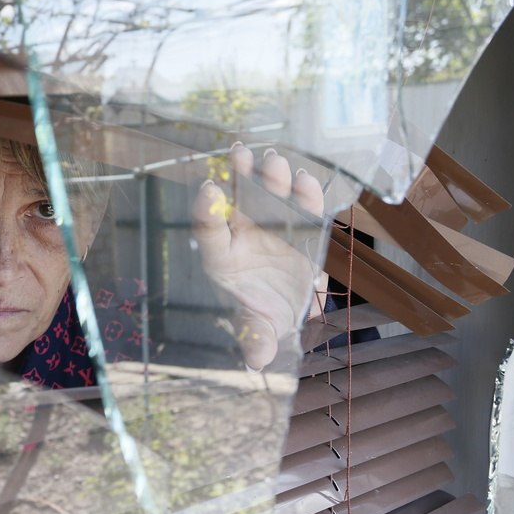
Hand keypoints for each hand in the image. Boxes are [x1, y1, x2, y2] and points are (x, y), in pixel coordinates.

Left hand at [193, 143, 323, 370]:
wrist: (290, 309)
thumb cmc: (263, 316)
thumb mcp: (258, 330)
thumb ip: (257, 340)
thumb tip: (256, 361)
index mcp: (223, 259)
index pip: (208, 230)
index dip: (207, 211)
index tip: (208, 189)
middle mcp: (243, 236)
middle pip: (237, 201)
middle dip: (238, 177)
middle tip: (238, 152)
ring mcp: (271, 227)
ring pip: (269, 196)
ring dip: (271, 178)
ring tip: (273, 159)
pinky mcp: (299, 225)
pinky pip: (303, 207)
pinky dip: (305, 194)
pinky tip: (306, 178)